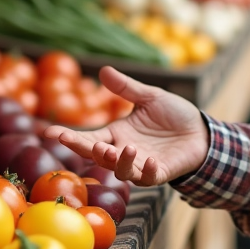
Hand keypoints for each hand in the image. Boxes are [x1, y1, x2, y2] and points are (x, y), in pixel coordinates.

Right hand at [43, 67, 209, 185]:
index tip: (49, 132)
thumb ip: (127, 88)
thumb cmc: (174, 115)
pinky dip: (146, 170)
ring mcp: (140, 165)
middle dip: (87, 151)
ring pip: (121, 170)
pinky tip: (149, 160)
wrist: (200, 131)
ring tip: (125, 148)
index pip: (88, 137)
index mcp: (117, 134)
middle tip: (79, 143)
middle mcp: (124, 152)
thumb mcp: (149, 97)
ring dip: (119, 161)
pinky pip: (148, 178)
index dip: (69, 137)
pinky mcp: (159, 174)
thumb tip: (103, 70)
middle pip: (98, 156)